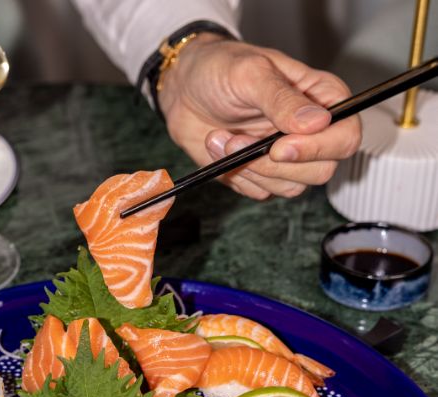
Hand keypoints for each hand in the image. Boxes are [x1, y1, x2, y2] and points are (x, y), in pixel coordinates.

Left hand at [158, 35, 361, 199]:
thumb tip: (317, 123)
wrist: (184, 90)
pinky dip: (236, 176)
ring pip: (290, 187)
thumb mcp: (251, 73)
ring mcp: (287, 158)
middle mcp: (310, 133)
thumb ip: (283, 100)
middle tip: (238, 140)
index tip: (280, 146)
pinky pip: (260, 192)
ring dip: (249, 168)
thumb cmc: (220, 70)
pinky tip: (220, 149)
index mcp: (322, 100)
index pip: (346, 137)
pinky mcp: (262, 176)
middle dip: (274, 164)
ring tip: (222, 138)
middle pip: (321, 171)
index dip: (319, 149)